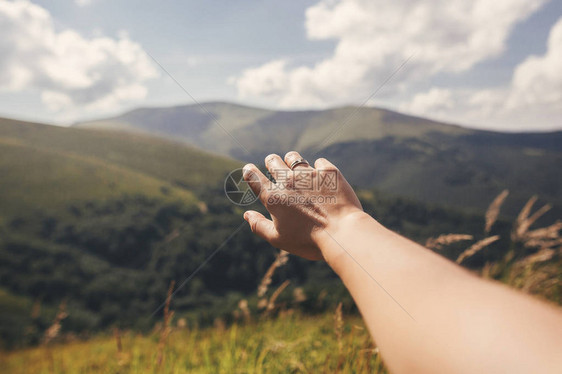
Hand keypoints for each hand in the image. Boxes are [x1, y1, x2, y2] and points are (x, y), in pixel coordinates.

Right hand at [242, 151, 363, 259]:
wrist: (342, 233)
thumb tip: (246, 215)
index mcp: (273, 197)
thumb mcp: (279, 239)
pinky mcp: (328, 171)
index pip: (254, 177)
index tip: (249, 169)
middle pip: (273, 160)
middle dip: (271, 162)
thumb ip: (259, 226)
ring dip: (291, 161)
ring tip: (295, 167)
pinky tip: (321, 176)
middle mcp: (288, 181)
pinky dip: (318, 168)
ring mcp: (308, 174)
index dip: (249, 172)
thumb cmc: (309, 241)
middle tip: (273, 165)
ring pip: (294, 157)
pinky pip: (319, 162)